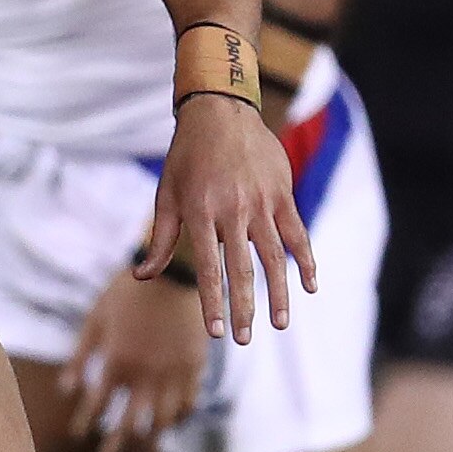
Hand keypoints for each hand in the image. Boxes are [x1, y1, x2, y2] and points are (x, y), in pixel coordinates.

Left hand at [65, 266, 210, 451]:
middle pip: (127, 426)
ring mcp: (173, 375)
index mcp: (116, 362)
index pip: (96, 405)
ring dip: (147, 444)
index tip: (78, 436)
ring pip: (160, 422)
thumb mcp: (96, 319)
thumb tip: (66, 389)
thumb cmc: (127, 292)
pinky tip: (168, 427)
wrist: (174, 271)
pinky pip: (187, 404)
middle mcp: (144, 376)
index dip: (85, 422)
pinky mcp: (195, 369)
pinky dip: (177, 419)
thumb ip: (80, 355)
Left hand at [136, 91, 313, 342]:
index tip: (215, 332)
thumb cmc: (187, 157)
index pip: (209, 270)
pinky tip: (311, 286)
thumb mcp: (167, 195)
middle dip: (243, 309)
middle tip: (244, 339)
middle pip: (242, 270)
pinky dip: (307, 261)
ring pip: (275, 257)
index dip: (213, 304)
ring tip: (280, 324)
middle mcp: (233, 211)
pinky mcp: (282, 194)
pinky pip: (297, 233)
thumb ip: (161, 240)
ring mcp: (262, 203)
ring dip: (279, 294)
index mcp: (202, 214)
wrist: (220, 112)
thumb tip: (142, 276)